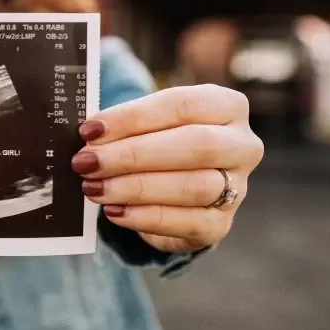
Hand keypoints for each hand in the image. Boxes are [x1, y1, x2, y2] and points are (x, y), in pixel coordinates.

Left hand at [73, 84, 263, 253]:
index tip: (90, 130)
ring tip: (93, 187)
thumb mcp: (144, 126)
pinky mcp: (220, 224)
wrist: (171, 191)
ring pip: (194, 186)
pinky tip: (114, 211)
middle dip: (133, 155)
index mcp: (226, 106)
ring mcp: (238, 188)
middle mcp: (242, 145)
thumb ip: (123, 126)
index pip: (182, 105)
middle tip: (87, 162)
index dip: (133, 117)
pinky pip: (188, 223)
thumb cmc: (154, 144)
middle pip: (195, 145)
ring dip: (135, 188)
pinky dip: (146, 218)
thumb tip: (87, 135)